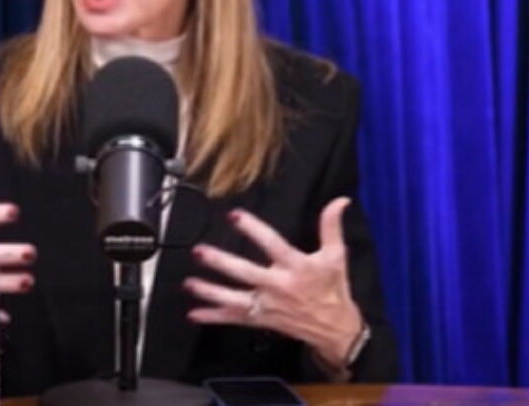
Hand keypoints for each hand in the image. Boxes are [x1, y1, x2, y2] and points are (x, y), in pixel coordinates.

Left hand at [184, 197, 363, 369]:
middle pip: (245, 273)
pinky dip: (214, 317)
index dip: (253, 229)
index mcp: (297, 268)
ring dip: (210, 291)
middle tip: (200, 252)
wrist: (334, 327)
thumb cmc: (333, 289)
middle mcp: (279, 287)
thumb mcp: (336, 255)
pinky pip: (234, 318)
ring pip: (234, 298)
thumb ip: (331, 226)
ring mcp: (268, 305)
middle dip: (221, 262)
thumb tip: (339, 201)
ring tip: (190, 283)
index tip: (235, 216)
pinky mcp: (262, 319)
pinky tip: (195, 313)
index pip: (272, 244)